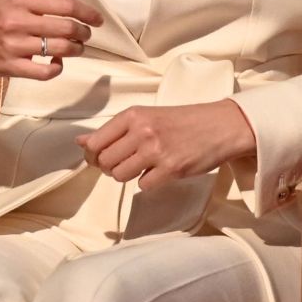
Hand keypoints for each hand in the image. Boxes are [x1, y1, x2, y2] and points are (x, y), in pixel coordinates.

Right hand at [0, 0, 101, 88]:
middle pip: (66, 28)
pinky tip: (56, 63)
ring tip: (75, 48)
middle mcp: (16, 21)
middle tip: (85, 35)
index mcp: (19, 0)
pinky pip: (45, 71)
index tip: (96, 20)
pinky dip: (57, 68)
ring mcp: (13, 45)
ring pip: (59, 49)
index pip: (64, 4)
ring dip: (75, 50)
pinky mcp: (9, 67)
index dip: (87, 13)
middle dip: (83, 33)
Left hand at [76, 101, 257, 188]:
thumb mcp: (145, 116)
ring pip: (119, 175)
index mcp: (132, 115)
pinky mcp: (172, 169)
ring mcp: (156, 151)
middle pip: (104, 161)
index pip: (94, 142)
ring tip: (143, 166)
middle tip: (125, 163)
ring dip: (128, 175)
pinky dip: (148, 183)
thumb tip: (80, 142)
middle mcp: (141, 131)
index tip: (99, 158)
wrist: (222, 125)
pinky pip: (143, 186)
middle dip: (110, 167)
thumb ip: (113, 130)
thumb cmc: (183, 121)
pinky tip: (160, 172)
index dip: (92, 155)